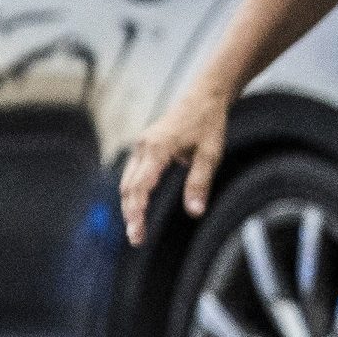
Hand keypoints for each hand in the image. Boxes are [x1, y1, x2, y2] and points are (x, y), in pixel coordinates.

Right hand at [117, 87, 234, 242]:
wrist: (203, 97)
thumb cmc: (208, 124)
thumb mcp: (210, 155)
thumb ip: (200, 183)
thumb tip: (194, 212)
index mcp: (157, 149)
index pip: (140, 187)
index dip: (137, 212)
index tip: (137, 232)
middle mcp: (143, 147)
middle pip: (128, 187)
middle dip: (131, 214)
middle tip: (137, 239)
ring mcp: (141, 146)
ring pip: (127, 181)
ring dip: (130, 205)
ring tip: (136, 228)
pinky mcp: (144, 146)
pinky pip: (132, 173)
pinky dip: (133, 192)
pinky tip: (138, 207)